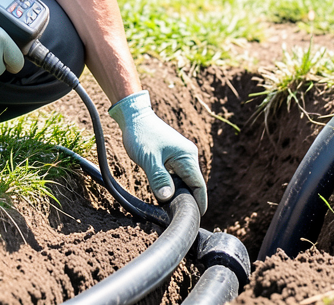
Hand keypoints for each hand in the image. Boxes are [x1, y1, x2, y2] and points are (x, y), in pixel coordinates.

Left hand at [109, 90, 207, 215]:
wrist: (134, 115)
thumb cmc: (141, 134)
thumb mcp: (148, 158)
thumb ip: (158, 178)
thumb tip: (167, 197)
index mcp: (187, 157)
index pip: (199, 186)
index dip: (198, 204)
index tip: (191, 219)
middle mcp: (188, 156)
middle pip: (194, 186)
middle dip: (187, 201)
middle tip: (175, 216)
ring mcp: (182, 156)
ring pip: (185, 181)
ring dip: (179, 194)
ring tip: (168, 208)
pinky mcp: (174, 156)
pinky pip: (178, 176)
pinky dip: (173, 186)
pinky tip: (163, 193)